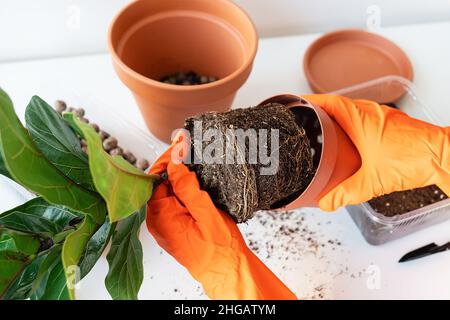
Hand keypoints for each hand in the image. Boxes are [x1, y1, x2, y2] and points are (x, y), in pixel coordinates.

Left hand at [146, 133, 295, 299]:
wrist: (228, 271)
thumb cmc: (219, 249)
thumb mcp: (206, 212)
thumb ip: (187, 186)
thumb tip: (175, 160)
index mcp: (161, 217)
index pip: (156, 178)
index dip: (167, 158)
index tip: (180, 142)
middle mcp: (158, 221)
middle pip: (160, 183)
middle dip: (174, 163)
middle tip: (188, 145)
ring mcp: (166, 224)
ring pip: (168, 191)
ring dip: (180, 175)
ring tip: (193, 157)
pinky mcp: (176, 226)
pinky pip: (175, 201)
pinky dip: (184, 187)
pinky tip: (196, 178)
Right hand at [303, 94, 449, 210]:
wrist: (443, 157)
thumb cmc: (413, 160)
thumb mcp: (372, 181)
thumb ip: (346, 193)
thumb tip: (327, 202)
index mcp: (360, 118)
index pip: (329, 101)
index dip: (310, 101)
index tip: (297, 103)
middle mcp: (371, 112)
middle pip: (338, 104)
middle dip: (320, 110)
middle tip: (305, 119)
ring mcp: (382, 116)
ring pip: (352, 110)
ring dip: (337, 117)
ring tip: (323, 130)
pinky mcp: (392, 123)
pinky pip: (365, 117)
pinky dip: (352, 124)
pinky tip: (351, 140)